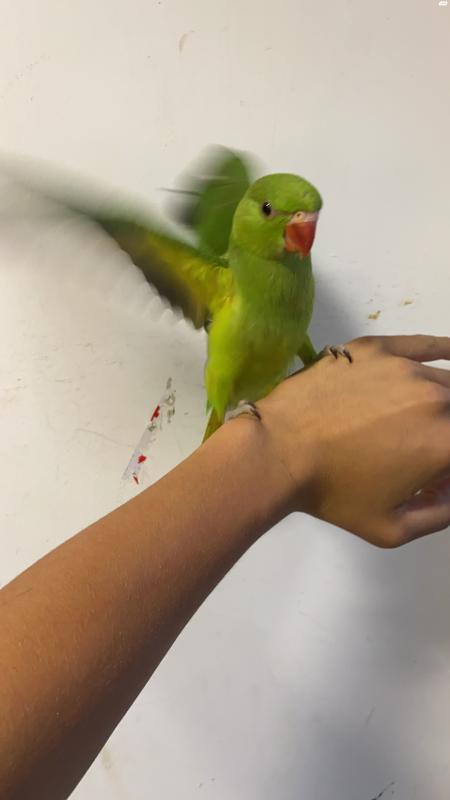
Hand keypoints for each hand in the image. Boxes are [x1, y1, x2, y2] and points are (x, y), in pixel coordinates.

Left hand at [258, 335, 449, 546]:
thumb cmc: (332, 494)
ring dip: (443, 403)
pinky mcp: (377, 349)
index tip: (435, 470)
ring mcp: (404, 368)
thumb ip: (441, 514)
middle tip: (422, 447)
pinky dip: (443, 349)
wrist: (278, 451)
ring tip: (413, 421)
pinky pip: (423, 344)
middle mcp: (435, 398)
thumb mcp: (392, 528)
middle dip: (446, 433)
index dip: (448, 463)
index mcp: (444, 442)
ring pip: (444, 381)